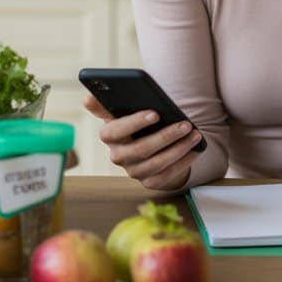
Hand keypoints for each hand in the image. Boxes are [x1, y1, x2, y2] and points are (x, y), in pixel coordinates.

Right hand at [83, 94, 201, 190]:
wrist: (147, 143)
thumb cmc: (134, 122)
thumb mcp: (120, 111)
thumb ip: (104, 104)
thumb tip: (86, 99)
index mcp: (109, 135)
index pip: (116, 130)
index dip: (134, 123)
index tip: (155, 113)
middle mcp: (118, 156)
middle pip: (141, 149)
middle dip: (166, 136)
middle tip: (185, 124)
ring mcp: (134, 171)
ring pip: (157, 163)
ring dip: (179, 148)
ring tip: (195, 134)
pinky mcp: (150, 182)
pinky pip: (168, 174)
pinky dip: (184, 161)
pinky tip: (195, 149)